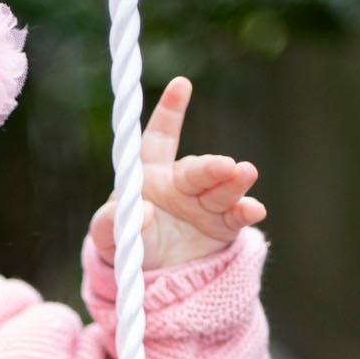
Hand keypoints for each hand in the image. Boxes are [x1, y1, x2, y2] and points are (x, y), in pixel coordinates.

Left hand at [89, 77, 264, 269]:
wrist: (152, 273)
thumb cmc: (125, 242)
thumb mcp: (106, 234)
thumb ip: (111, 220)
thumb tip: (144, 210)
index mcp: (150, 174)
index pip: (158, 138)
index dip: (169, 112)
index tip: (180, 85)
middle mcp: (182, 183)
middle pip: (197, 169)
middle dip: (211, 167)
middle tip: (224, 166)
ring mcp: (206, 203)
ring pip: (222, 189)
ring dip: (234, 182)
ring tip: (244, 174)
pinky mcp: (224, 225)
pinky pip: (236, 216)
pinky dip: (246, 212)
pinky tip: (253, 209)